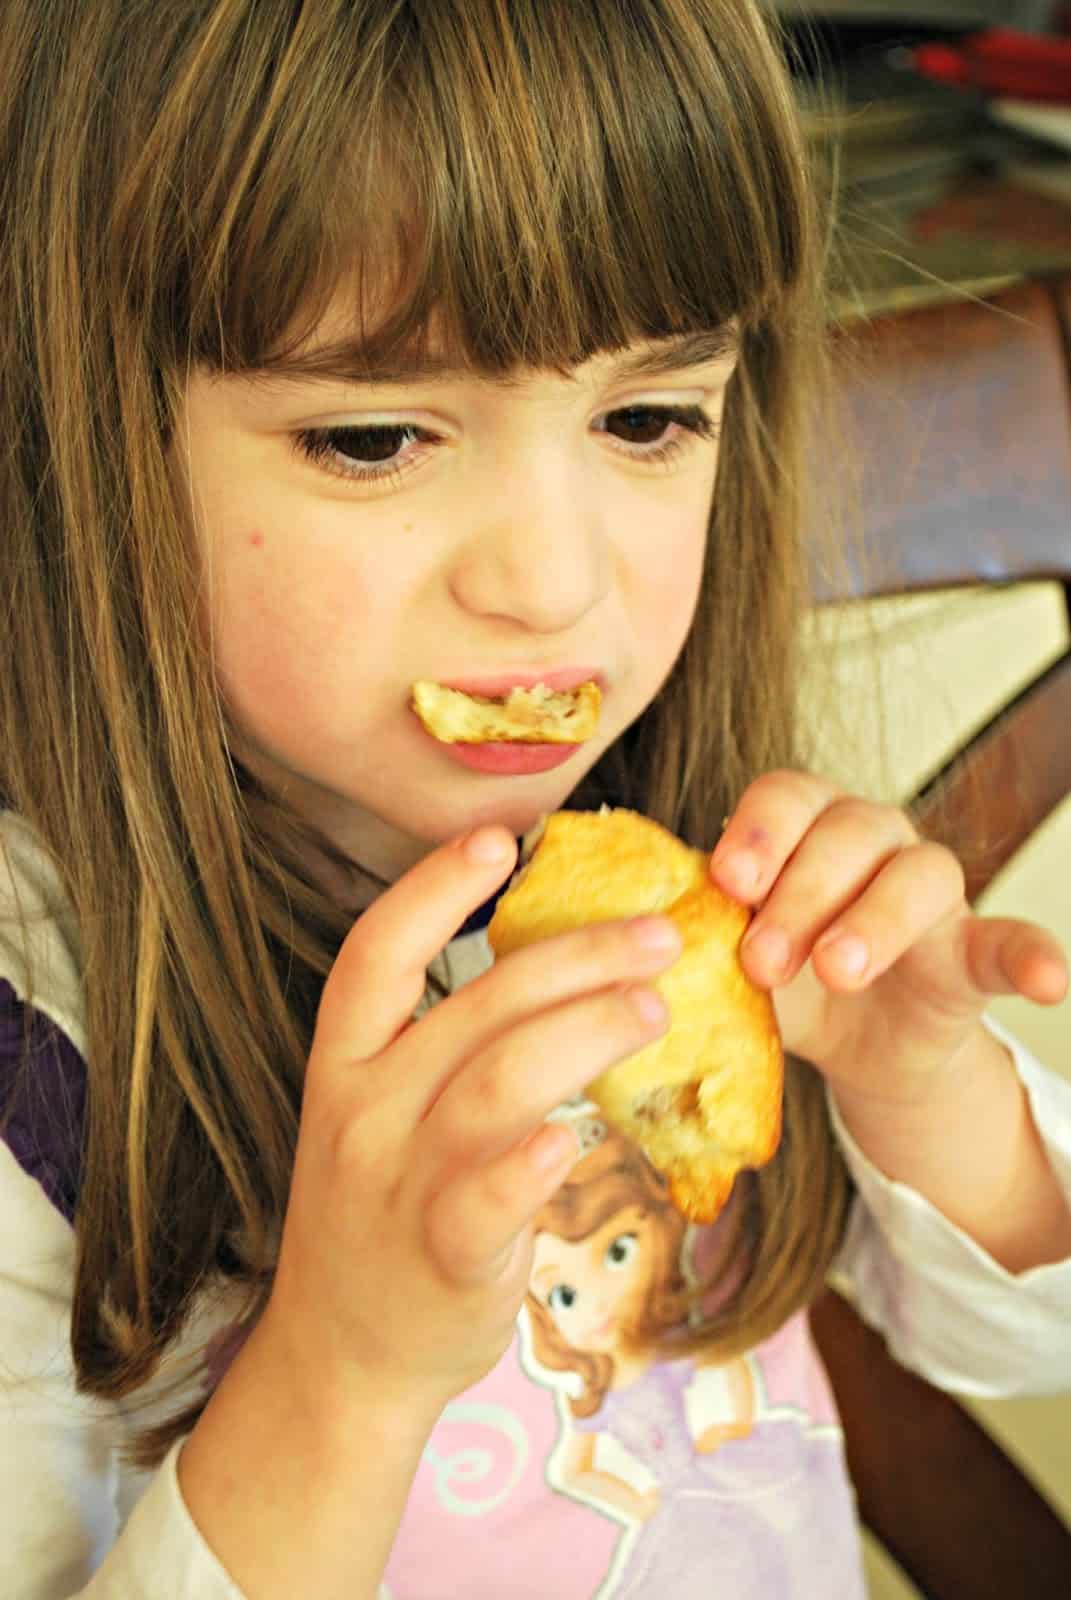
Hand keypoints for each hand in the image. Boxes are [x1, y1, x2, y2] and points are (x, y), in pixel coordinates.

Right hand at [261, 827, 680, 1415]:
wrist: (343, 1355)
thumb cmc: (386, 1210)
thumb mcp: (384, 1114)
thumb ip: (445, 1048)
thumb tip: (557, 968)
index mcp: (344, 1064)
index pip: (373, 954)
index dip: (433, 891)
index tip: (500, 840)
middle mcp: (361, 1111)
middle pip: (473, 1008)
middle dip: (574, 956)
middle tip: (658, 934)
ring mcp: (397, 1183)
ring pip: (495, 1085)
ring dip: (584, 1033)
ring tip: (657, 1008)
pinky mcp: (440, 1255)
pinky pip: (487, 1196)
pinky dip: (535, 1160)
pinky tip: (583, 1135)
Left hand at [709, 771, 1067, 1104]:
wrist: (850, 1044)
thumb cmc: (782, 976)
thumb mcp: (731, 953)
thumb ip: (704, 929)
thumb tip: (650, 935)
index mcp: (806, 824)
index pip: (788, 796)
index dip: (758, 832)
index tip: (726, 883)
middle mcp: (873, 840)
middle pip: (847, 833)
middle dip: (800, 895)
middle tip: (762, 961)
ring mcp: (931, 893)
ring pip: (918, 874)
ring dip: (876, 920)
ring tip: (838, 971)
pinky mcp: (973, 952)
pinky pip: (1012, 940)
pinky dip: (1034, 954)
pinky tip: (1050, 979)